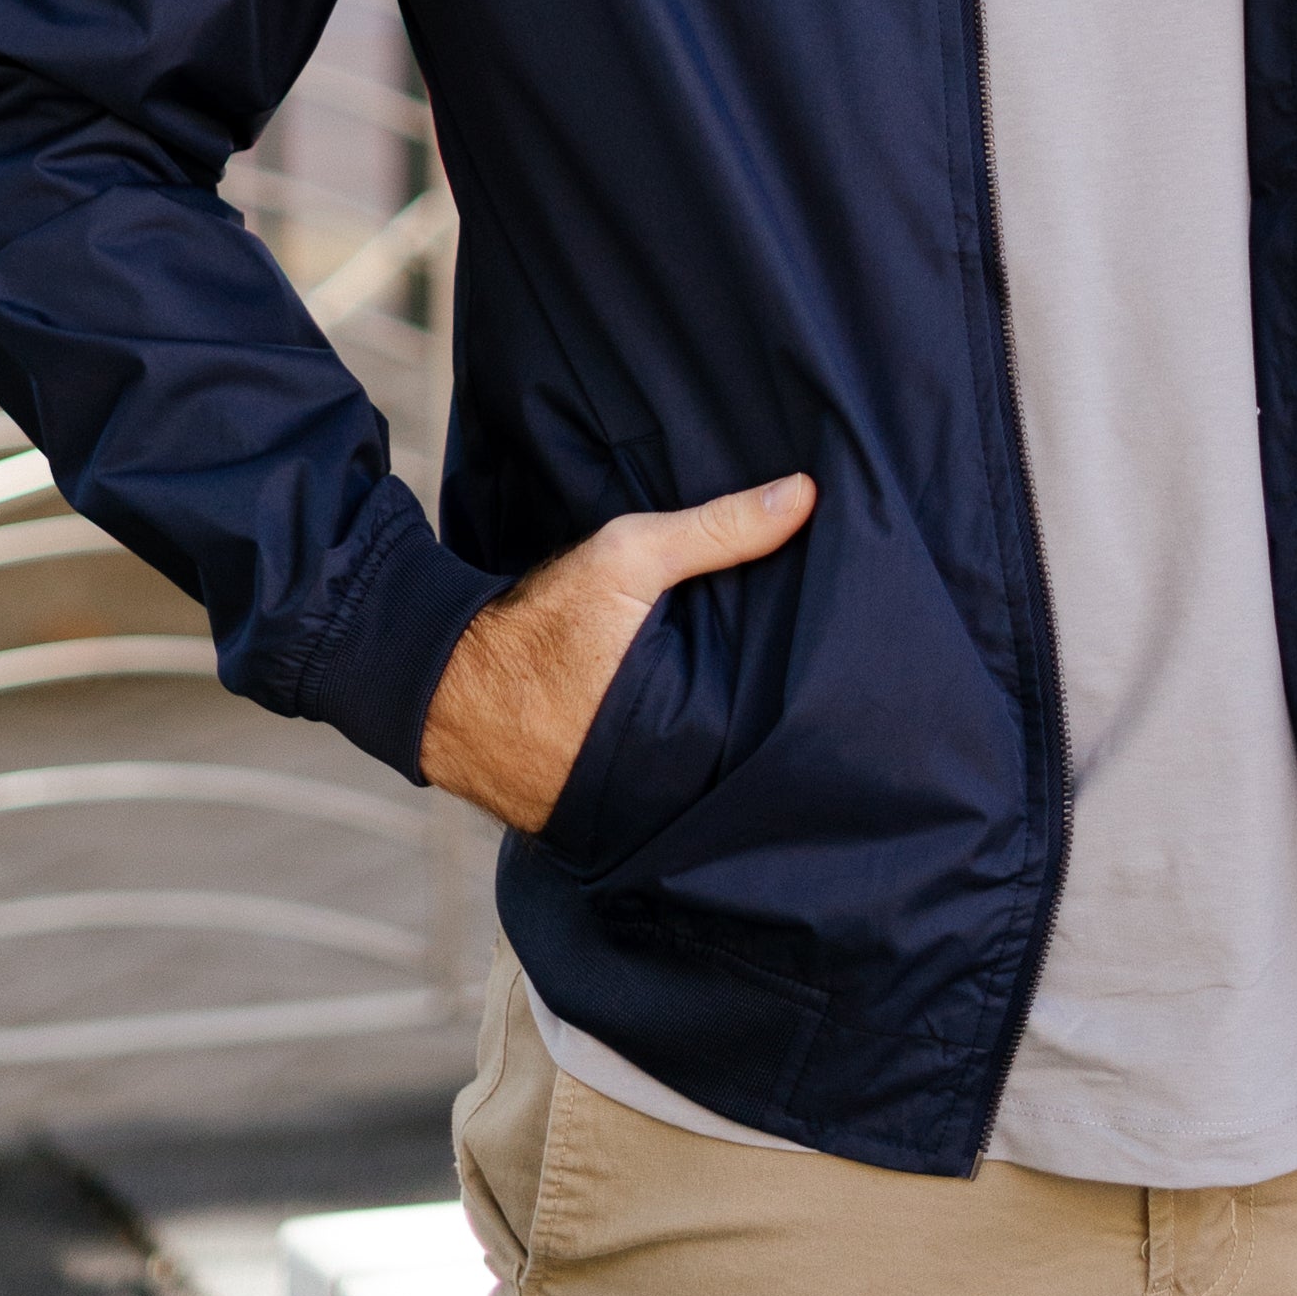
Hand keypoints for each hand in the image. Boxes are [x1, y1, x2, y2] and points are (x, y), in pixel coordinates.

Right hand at [420, 473, 816, 833]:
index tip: (851, 651)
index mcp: (693, 729)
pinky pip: (676, 774)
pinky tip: (709, 710)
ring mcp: (649, 799)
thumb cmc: (538, 625)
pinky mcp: (619, 802)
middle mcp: (678, 779)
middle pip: (755, 743)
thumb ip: (716, 528)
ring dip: (737, 729)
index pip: (781, 717)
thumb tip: (807, 493)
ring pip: (717, 761)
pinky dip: (691, 745)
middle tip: (824, 668)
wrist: (444, 687)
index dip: (814, 686)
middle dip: (782, 711)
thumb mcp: (628, 558)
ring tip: (780, 687)